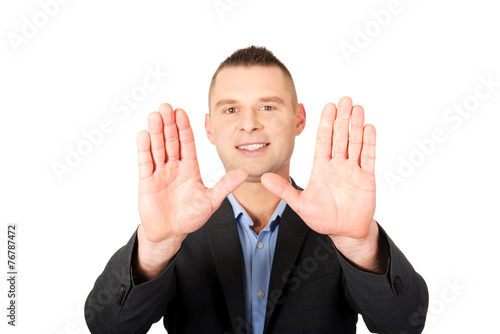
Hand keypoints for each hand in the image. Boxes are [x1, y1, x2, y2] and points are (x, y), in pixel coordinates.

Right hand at [137, 103, 246, 243]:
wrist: (170, 232)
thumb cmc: (191, 216)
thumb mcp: (211, 201)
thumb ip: (225, 186)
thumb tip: (245, 173)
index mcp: (190, 168)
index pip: (187, 143)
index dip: (184, 128)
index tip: (182, 112)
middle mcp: (174, 166)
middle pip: (171, 141)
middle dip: (169, 124)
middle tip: (166, 106)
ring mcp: (160, 172)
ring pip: (158, 148)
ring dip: (156, 132)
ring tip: (155, 115)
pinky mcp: (146, 181)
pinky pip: (145, 162)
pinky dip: (144, 148)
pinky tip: (144, 134)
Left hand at [262, 97, 381, 269]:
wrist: (344, 231)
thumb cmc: (323, 218)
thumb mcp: (300, 204)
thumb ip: (284, 190)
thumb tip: (263, 178)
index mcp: (322, 168)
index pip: (324, 140)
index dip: (326, 124)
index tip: (328, 106)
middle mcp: (337, 165)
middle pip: (340, 137)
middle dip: (342, 118)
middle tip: (345, 99)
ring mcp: (353, 170)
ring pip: (355, 143)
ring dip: (356, 126)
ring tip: (357, 108)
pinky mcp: (366, 178)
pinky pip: (368, 158)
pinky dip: (369, 143)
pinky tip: (368, 128)